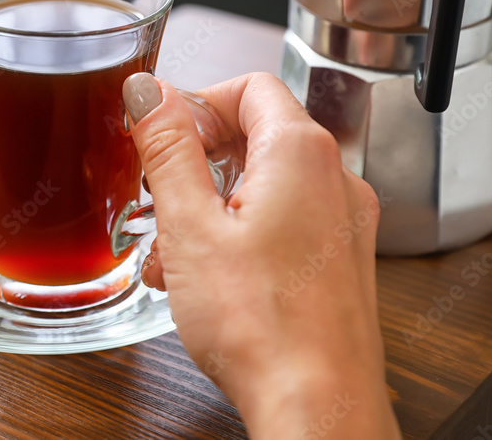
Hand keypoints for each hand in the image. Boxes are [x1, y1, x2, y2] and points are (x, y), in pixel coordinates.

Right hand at [122, 72, 399, 438]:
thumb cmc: (263, 325)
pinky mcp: (339, 260)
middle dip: (197, 162)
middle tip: (159, 196)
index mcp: (301, 153)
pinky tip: (205, 278)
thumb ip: (167, 148)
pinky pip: (284, 223)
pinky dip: (239, 234)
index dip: (198, 103)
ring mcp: (343, 223)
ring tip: (174, 252)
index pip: (249, 86)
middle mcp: (335, 180)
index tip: (163, 134)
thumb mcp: (191, 225)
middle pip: (256, 135)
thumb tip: (149, 91)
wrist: (317, 405)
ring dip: (211, 206)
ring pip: (266, 185)